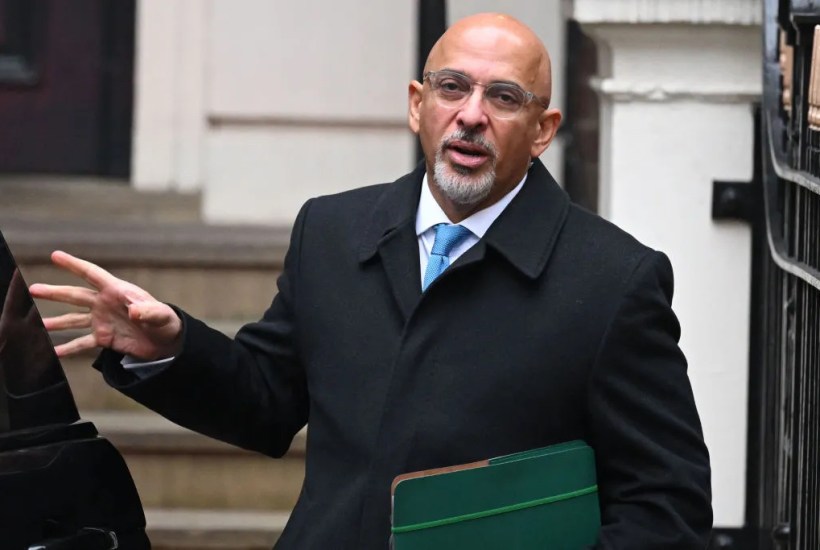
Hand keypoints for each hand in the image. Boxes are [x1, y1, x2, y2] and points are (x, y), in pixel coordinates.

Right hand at [29, 251, 182, 359]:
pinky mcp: (104, 338)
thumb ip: (148, 312)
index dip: (74, 265)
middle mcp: (105, 304)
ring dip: (56, 322)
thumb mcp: (161, 315)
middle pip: (76, 295)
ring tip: (37, 324)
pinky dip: (68, 348)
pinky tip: (53, 352)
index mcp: (118, 291)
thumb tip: (134, 311)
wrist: (167, 342)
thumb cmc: (166, 322)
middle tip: (32, 289)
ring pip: (74, 319)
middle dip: (55, 292)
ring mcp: (102, 320)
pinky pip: (82, 343)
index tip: (55, 256)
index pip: (93, 274)